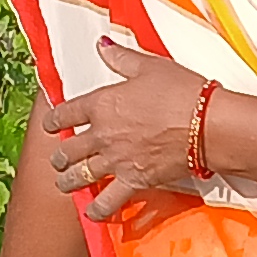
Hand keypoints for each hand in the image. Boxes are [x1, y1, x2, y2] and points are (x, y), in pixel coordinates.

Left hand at [40, 38, 211, 224]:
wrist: (206, 124)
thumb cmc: (182, 92)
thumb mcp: (149, 67)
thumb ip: (121, 58)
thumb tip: (102, 44)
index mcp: (102, 104)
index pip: (66, 113)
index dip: (53, 120)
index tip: (50, 124)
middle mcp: (102, 135)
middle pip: (68, 149)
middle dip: (59, 155)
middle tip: (58, 158)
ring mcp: (116, 161)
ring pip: (79, 176)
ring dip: (68, 181)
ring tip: (65, 183)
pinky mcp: (134, 182)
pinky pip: (107, 201)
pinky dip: (97, 209)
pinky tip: (92, 212)